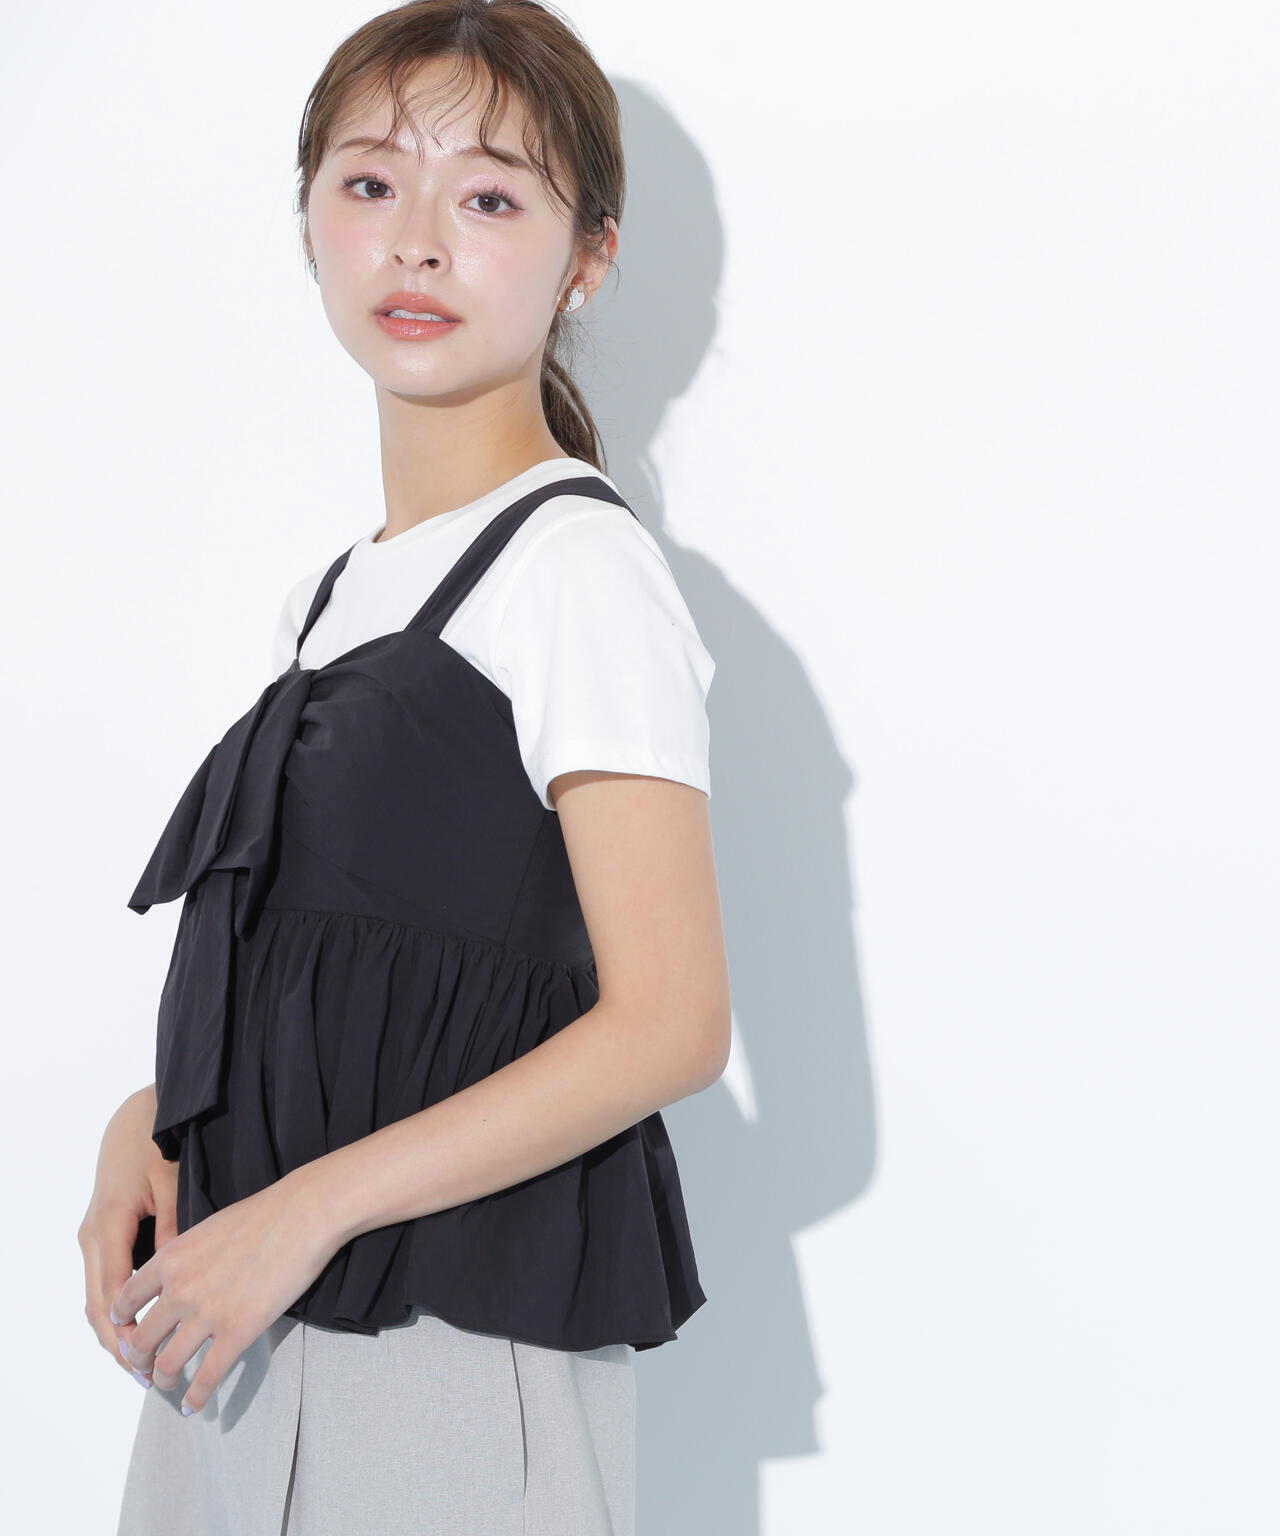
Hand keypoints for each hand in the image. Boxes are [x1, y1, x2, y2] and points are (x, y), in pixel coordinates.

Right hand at [78, 1084, 177, 1389]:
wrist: (134, 1119)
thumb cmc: (156, 1148)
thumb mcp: (172, 1186)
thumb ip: (174, 1233)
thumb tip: (178, 1282)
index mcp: (108, 1228)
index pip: (113, 1296)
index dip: (126, 1334)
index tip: (145, 1363)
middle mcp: (92, 1239)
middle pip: (99, 1307)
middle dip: (118, 1345)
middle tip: (146, 1378)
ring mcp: (92, 1238)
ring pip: (97, 1299)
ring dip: (114, 1333)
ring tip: (140, 1366)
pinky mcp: (100, 1236)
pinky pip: (103, 1283)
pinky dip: (114, 1311)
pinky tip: (135, 1331)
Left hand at [109, 1174, 337, 1413]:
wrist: (302, 1215)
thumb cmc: (264, 1213)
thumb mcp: (208, 1227)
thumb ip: (187, 1255)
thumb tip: (184, 1273)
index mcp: (170, 1259)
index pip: (126, 1300)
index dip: (123, 1323)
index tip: (129, 1333)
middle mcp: (179, 1290)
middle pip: (141, 1340)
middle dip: (139, 1360)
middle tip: (145, 1366)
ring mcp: (207, 1314)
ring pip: (167, 1364)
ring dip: (163, 1381)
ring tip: (168, 1385)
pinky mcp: (238, 1332)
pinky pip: (207, 1377)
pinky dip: (196, 1398)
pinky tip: (194, 1405)